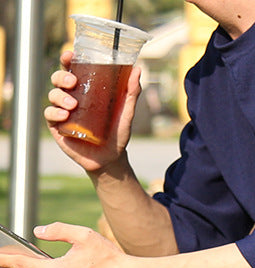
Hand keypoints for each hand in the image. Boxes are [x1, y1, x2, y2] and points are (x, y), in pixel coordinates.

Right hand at [43, 51, 142, 173]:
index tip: (70, 55)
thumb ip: (131, 93)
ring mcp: (62, 111)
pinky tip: (64, 115)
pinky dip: (55, 112)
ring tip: (73, 105)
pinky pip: (49, 114)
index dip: (67, 59)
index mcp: (84, 89)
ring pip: (53, 95)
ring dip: (60, 96)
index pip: (72, 69)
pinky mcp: (57, 126)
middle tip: (73, 82)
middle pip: (58, 79)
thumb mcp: (126, 113)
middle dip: (62, 76)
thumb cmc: (117, 133)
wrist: (111, 158)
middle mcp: (71, 97)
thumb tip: (137, 70)